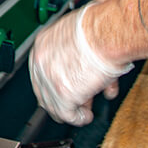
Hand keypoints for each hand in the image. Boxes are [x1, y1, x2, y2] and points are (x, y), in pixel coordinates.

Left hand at [29, 4, 132, 125]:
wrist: (107, 32)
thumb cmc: (99, 28)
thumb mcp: (80, 35)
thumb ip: (76, 52)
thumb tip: (85, 66)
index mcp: (43, 44)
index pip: (42, 71)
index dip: (56, 82)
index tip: (68, 87)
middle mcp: (41, 62)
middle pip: (45, 90)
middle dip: (63, 98)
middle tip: (77, 102)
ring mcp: (50, 79)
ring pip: (54, 105)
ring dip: (71, 110)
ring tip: (84, 112)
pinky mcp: (63, 94)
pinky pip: (68, 114)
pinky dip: (78, 118)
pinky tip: (86, 117)